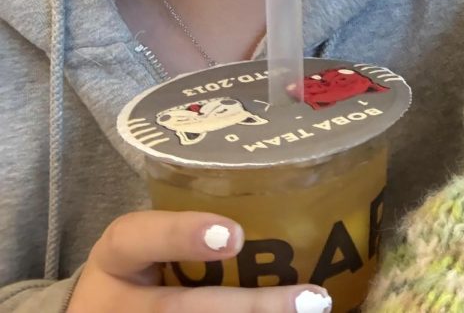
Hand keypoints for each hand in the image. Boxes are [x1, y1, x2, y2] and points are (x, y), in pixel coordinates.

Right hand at [69, 210, 331, 312]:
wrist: (104, 309)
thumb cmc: (145, 269)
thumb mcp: (149, 246)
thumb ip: (194, 230)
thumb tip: (290, 208)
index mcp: (114, 258)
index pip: (134, 237)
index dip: (182, 234)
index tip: (234, 235)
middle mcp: (115, 305)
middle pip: (178, 308)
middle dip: (248, 306)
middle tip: (309, 299)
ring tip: (312, 312)